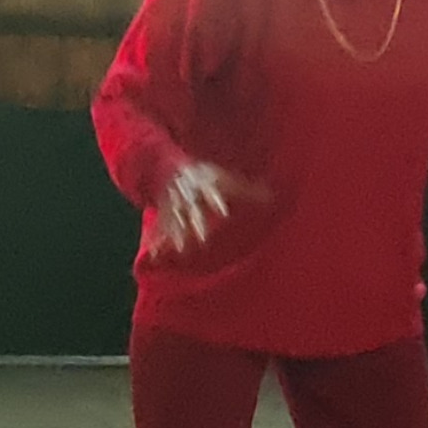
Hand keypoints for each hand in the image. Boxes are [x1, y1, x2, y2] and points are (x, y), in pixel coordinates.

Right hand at [150, 163, 269, 259]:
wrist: (172, 171)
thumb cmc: (207, 178)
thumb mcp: (227, 179)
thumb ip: (250, 191)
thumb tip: (273, 196)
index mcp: (204, 184)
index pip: (211, 191)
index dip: (216, 199)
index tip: (223, 209)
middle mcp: (188, 196)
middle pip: (192, 209)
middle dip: (196, 221)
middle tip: (202, 237)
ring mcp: (174, 206)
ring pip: (174, 220)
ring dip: (176, 234)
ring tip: (180, 249)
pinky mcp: (164, 217)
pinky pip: (158, 230)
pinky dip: (156, 242)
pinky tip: (153, 256)